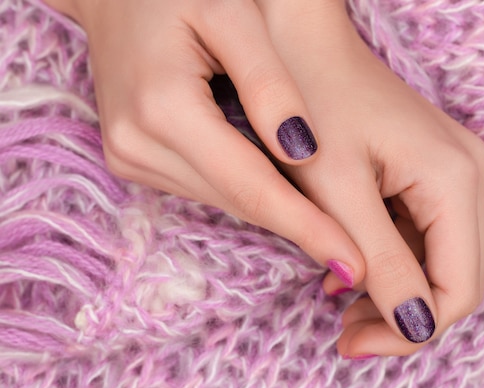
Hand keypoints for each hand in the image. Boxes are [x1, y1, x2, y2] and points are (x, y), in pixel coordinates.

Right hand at [42, 0, 363, 278]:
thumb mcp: (232, 14)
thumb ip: (268, 83)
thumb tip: (305, 151)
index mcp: (163, 108)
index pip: (251, 187)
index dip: (306, 227)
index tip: (354, 265)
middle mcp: (137, 145)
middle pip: (238, 201)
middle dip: (299, 230)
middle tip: (354, 262)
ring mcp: (130, 156)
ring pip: (224, 199)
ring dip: (276, 212)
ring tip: (329, 232)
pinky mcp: (132, 158)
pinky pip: (206, 186)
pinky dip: (247, 191)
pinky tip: (282, 190)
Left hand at [258, 0, 483, 356]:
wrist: (301, 42)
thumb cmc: (311, 105)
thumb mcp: (339, 192)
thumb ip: (382, 261)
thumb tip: (415, 328)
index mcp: (455, 179)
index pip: (459, 288)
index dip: (410, 330)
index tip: (354, 343)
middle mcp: (468, 174)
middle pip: (456, 277)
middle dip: (403, 315)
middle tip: (345, 333)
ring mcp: (453, 170)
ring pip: (438, 259)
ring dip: (394, 290)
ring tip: (338, 301)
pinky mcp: (429, 170)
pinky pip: (421, 233)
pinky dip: (389, 260)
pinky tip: (348, 268)